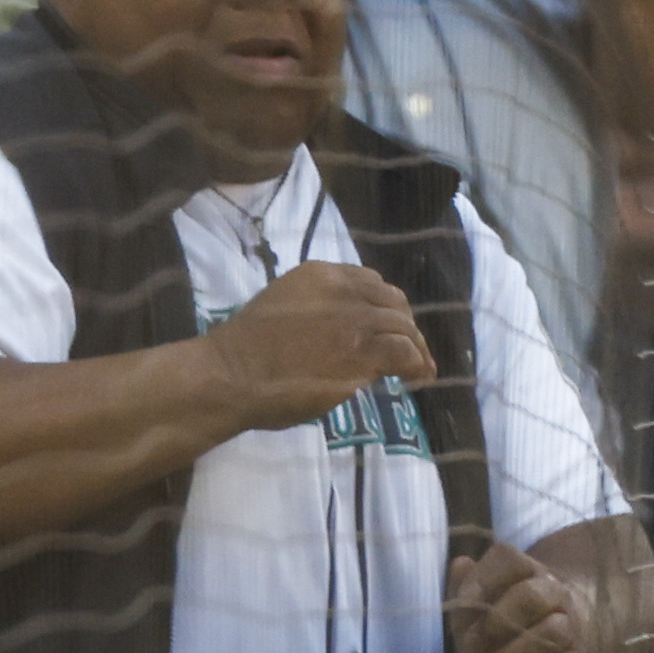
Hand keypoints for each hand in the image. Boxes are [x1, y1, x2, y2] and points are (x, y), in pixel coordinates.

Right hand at [199, 262, 431, 429]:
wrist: (233, 373)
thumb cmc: (246, 351)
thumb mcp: (284, 307)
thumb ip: (317, 310)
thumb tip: (339, 333)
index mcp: (320, 274)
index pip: (370, 281)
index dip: (385, 305)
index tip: (388, 325)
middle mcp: (342, 290)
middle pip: (394, 302)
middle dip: (406, 326)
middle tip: (411, 350)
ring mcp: (355, 320)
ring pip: (404, 327)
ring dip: (416, 349)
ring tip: (420, 369)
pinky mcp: (363, 352)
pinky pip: (405, 353)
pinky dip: (416, 365)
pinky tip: (416, 378)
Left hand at [446, 538, 600, 652]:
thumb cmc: (515, 631)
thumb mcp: (486, 609)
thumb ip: (471, 588)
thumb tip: (461, 563)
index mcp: (531, 575)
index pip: (510, 559)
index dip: (484, 579)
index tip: (466, 602)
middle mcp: (558, 597)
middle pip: (533, 595)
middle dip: (497, 622)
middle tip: (472, 646)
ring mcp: (574, 632)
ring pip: (554, 631)